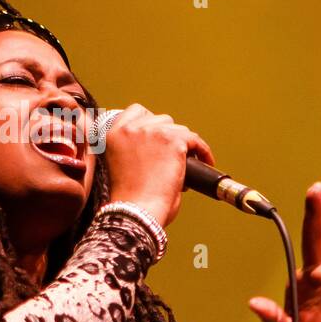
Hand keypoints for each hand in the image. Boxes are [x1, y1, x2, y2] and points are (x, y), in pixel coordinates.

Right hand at [102, 103, 214, 228]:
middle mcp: (132, 128)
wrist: (136, 210)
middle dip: (169, 135)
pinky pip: (195, 140)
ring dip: (185, 144)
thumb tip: (156, 147)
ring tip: (188, 161)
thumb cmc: (128, 198)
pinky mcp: (174, 142)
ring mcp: (153, 133)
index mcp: (114, 133)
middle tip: (173, 154)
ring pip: (179, 129)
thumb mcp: (118, 164)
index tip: (158, 134)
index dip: (150, 122)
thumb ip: (131, 148)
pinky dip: (203, 151)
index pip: (137, 111)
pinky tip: (206, 161)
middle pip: (161, 119)